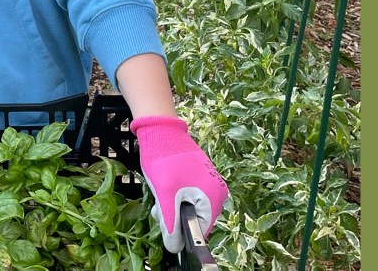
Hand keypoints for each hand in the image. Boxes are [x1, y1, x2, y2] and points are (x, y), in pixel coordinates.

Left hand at [131, 115, 227, 253]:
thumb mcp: (164, 194)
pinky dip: (174, 197)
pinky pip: (188, 196)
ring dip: (173, 207)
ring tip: (160, 194)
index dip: (182, 232)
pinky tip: (164, 187)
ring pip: (189, 208)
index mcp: (214, 196)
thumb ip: (171, 223)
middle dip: (176, 218)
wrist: (160, 130)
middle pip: (196, 219)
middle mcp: (217, 191)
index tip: (166, 224)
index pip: (201, 229)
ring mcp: (209, 182)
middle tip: (159, 208)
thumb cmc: (163, 160)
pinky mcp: (199, 177)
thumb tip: (175, 247)